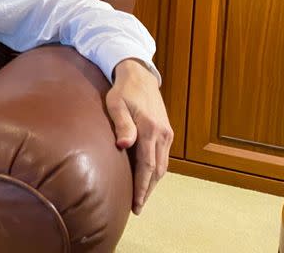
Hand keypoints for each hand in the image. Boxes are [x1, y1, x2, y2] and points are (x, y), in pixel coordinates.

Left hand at [106, 58, 172, 214]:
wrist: (139, 76)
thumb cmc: (122, 91)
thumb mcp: (116, 104)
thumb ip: (121, 125)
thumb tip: (124, 145)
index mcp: (148, 129)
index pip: (147, 166)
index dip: (142, 187)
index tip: (136, 204)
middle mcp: (161, 134)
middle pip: (157, 170)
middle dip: (148, 190)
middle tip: (137, 207)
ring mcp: (166, 133)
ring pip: (162, 165)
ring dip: (153, 182)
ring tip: (141, 196)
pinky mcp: (167, 131)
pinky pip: (163, 156)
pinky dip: (156, 170)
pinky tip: (148, 177)